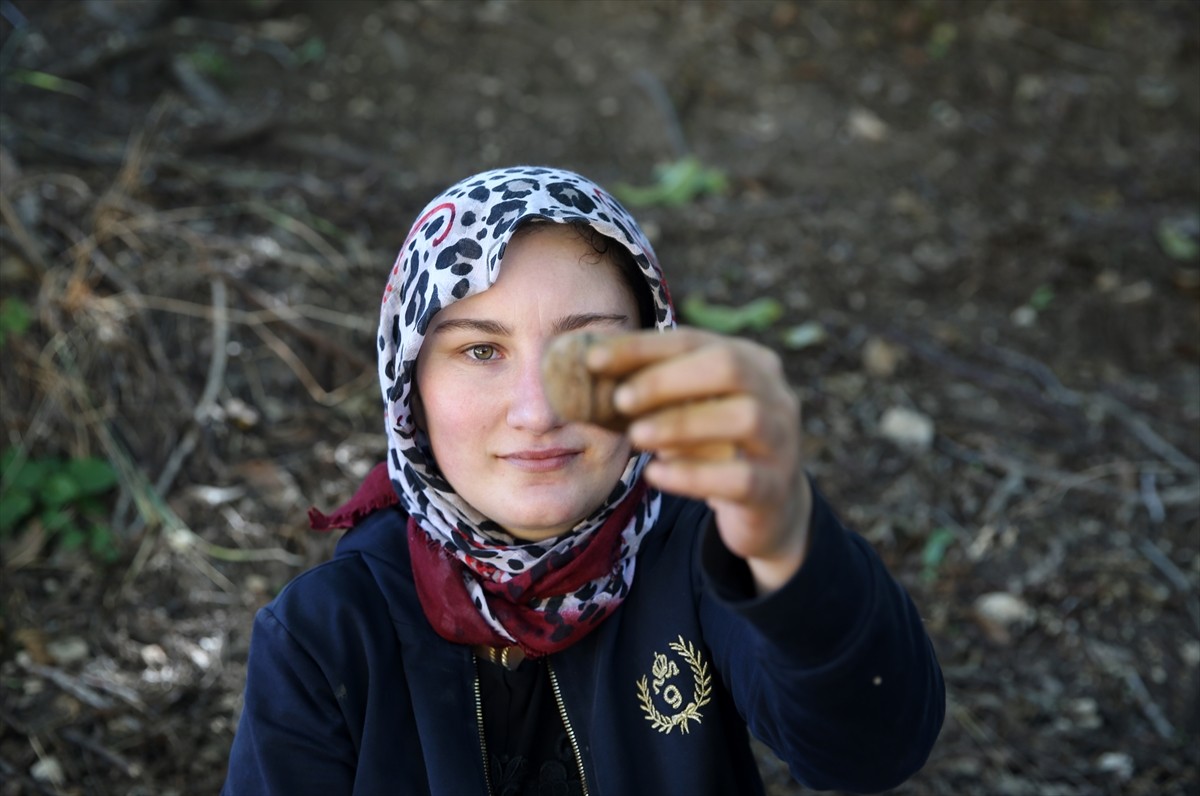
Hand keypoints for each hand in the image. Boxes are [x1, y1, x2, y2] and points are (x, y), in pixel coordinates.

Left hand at [586, 327, 811, 593]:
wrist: (770, 504)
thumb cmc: (716, 445)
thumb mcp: (690, 410)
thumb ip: (655, 390)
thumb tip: (591, 371)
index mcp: (750, 362)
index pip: (694, 340)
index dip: (642, 347)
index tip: (593, 359)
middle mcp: (775, 394)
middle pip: (729, 368)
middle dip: (667, 380)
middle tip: (619, 400)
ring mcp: (782, 441)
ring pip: (744, 418)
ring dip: (682, 424)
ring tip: (636, 437)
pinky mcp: (775, 488)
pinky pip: (740, 478)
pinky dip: (694, 475)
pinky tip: (656, 475)